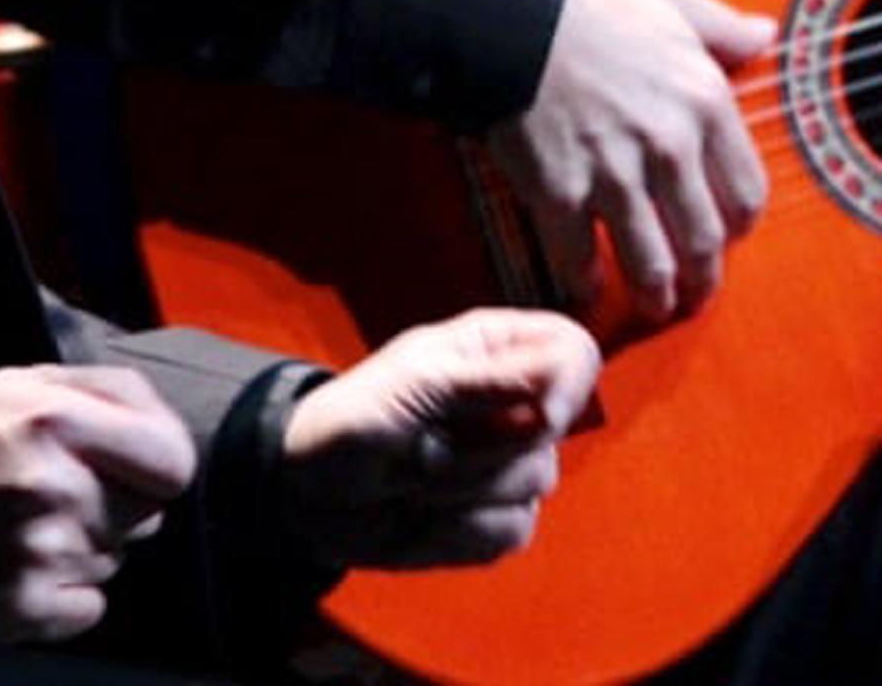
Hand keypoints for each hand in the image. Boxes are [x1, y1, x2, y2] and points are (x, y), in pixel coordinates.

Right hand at [0, 364, 196, 642]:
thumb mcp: (29, 382)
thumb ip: (110, 390)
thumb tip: (170, 428)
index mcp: (58, 420)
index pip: (174, 461)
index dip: (164, 466)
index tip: (142, 467)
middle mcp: (53, 486)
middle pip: (148, 515)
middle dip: (119, 504)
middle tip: (64, 493)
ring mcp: (39, 552)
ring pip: (115, 559)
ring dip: (86, 545)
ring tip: (29, 524)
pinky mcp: (21, 605)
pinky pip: (90, 606)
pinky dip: (67, 593)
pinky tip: (24, 563)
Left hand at [281, 308, 601, 568]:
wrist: (307, 495)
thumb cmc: (348, 420)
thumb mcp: (413, 383)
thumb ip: (491, 376)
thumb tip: (565, 364)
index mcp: (494, 350)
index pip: (573, 350)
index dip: (570, 382)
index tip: (542, 413)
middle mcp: (510, 404)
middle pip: (557, 428)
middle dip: (486, 447)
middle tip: (425, 444)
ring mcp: (507, 464)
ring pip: (537, 484)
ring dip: (463, 491)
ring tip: (413, 478)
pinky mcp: (496, 519)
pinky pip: (512, 530)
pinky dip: (459, 530)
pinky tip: (421, 514)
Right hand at [486, 0, 772, 319]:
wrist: (507, 14)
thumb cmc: (586, 1)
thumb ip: (722, 27)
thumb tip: (766, 33)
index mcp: (704, 102)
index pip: (746, 191)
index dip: (739, 224)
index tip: (728, 234)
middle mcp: (668, 147)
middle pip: (703, 240)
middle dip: (704, 278)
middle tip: (697, 294)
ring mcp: (613, 174)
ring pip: (650, 262)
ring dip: (656, 296)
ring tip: (655, 308)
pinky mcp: (559, 192)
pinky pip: (579, 258)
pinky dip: (585, 284)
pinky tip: (587, 291)